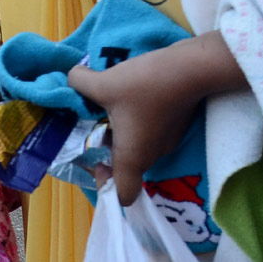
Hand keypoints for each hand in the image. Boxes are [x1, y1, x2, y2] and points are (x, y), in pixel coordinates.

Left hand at [67, 32, 246, 206]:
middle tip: (92, 123)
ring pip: (137, 146)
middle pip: (126, 166)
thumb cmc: (145, 85)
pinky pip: (149, 132)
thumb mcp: (103, 82)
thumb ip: (79, 83)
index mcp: (133, 157)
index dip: (105, 183)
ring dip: (121, 130)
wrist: (191, 68)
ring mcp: (166, 141)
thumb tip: (70, 79)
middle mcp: (152, 156)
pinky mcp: (175, 126)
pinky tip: (130, 94)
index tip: (95, 159)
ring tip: (108, 104)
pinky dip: (136, 120)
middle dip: (106, 148)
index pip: (123, 194)